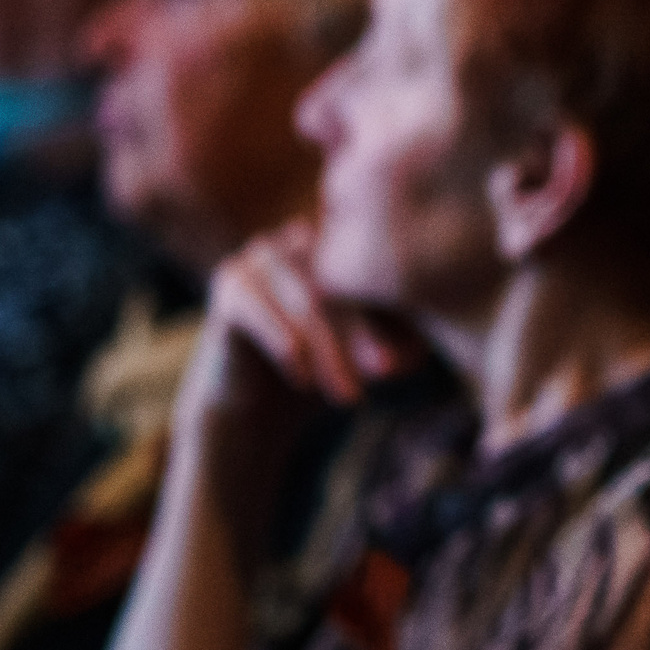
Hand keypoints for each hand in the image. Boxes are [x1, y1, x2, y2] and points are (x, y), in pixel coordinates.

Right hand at [178, 219, 421, 434]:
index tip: (410, 360)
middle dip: (364, 332)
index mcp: (337, 245)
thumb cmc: (323, 373)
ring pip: (306, 300)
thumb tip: (419, 350)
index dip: (394, 311)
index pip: (371, 270)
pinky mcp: (230, 287)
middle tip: (384, 373)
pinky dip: (286, 346)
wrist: (254, 409)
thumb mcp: (370, 356)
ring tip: (348, 393)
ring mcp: (259, 259)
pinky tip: (303, 381)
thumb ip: (399, 342)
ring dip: (329, 350)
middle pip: (341, 284)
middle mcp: (298, 240)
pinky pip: (263, 312)